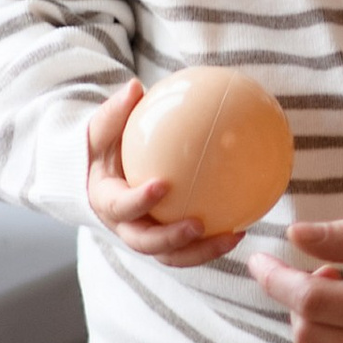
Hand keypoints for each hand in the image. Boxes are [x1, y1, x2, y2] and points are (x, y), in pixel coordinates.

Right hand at [83, 79, 245, 263]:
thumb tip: (135, 87)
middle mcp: (124, 226)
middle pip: (145, 243)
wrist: (101, 174)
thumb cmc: (105, 146)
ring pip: (171, 255)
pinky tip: (242, 228)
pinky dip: (213, 243)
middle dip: (172, 238)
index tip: (163, 184)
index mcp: (106, 200)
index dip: (139, 201)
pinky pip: (189, 248)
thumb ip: (116, 111)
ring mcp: (144, 236)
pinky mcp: (164, 241)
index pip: (120, 206)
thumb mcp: (103, 127)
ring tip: (233, 236)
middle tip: (199, 224)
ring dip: (201, 251)